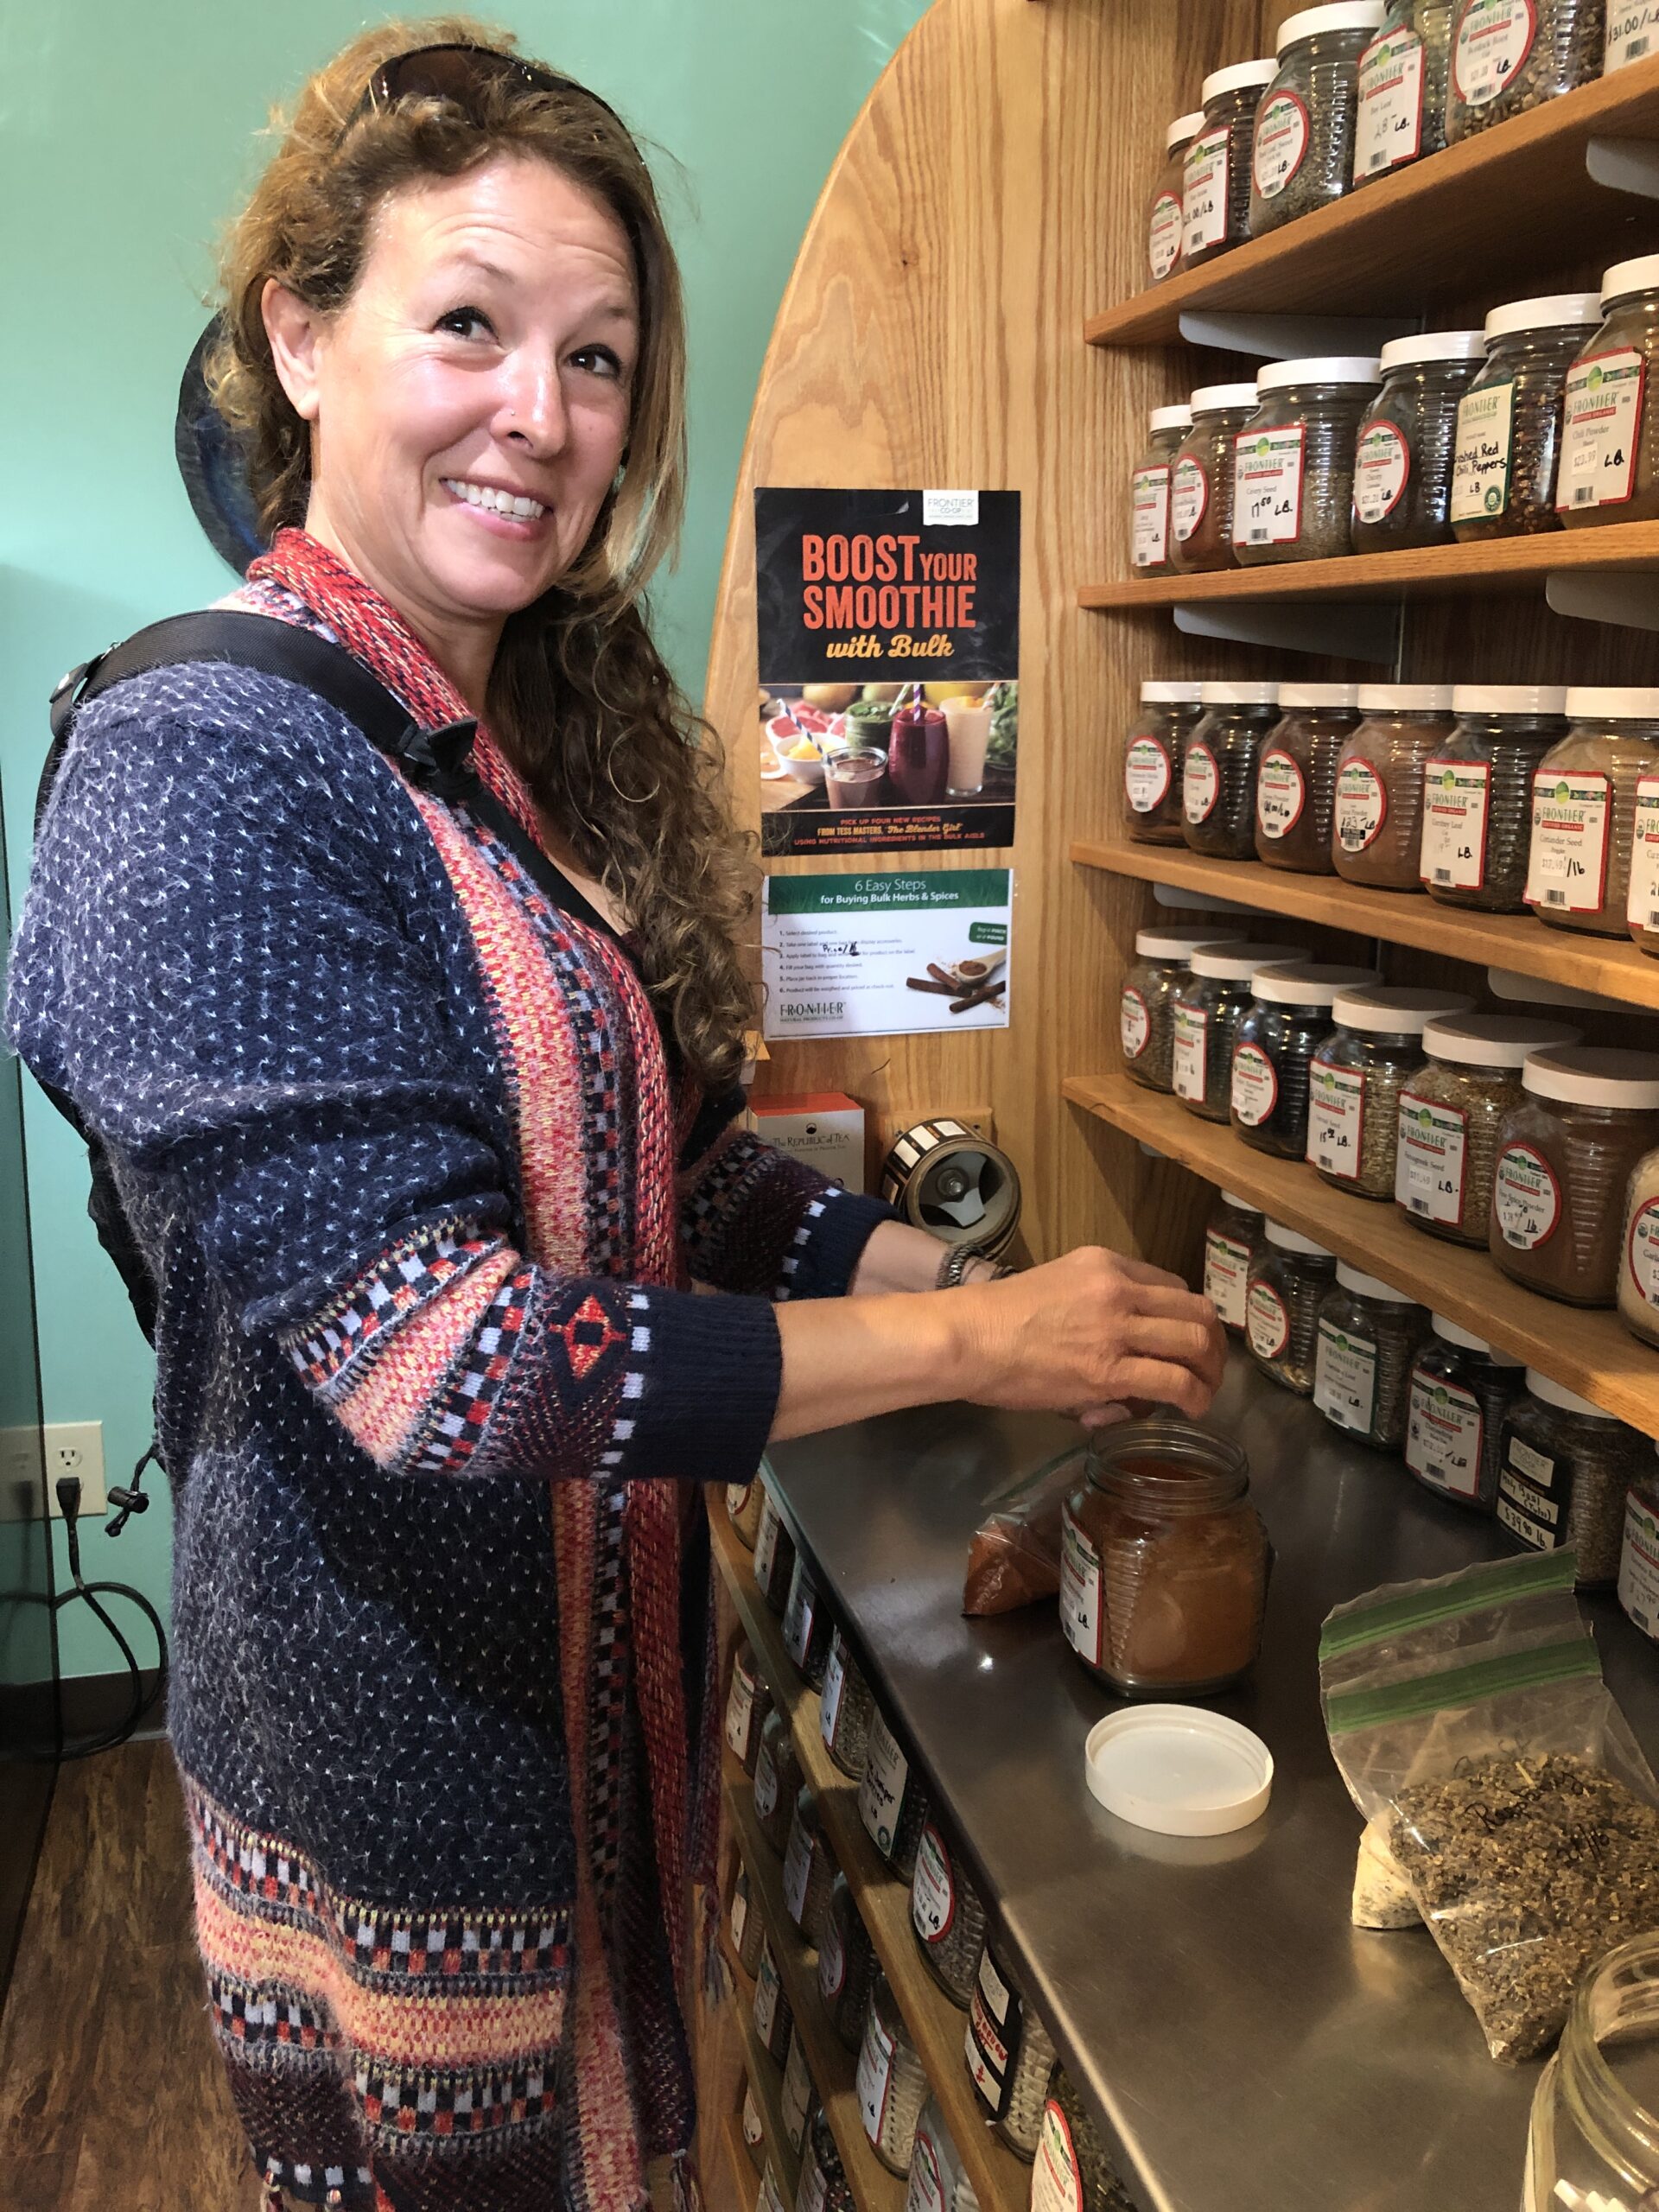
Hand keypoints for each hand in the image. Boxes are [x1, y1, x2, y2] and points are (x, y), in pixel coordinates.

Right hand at [949, 1245, 1226, 1425]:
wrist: (967, 1338)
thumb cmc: (996, 1321)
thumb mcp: (1055, 1288)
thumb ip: (1095, 1311)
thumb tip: (1118, 1357)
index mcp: (1105, 1264)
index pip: (1172, 1287)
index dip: (1187, 1318)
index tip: (1183, 1343)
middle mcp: (1119, 1288)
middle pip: (1196, 1311)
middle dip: (1212, 1345)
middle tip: (1208, 1370)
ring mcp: (1116, 1327)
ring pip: (1195, 1343)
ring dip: (1209, 1373)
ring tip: (1203, 1394)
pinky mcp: (1110, 1369)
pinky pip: (1174, 1382)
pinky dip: (1194, 1397)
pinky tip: (1191, 1409)